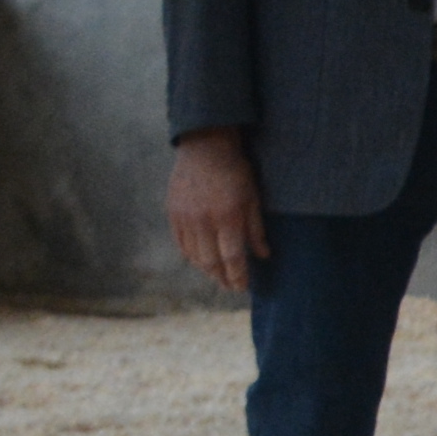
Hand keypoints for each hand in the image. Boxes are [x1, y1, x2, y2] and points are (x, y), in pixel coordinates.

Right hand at [168, 130, 269, 291]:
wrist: (205, 147)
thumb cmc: (235, 171)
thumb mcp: (253, 197)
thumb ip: (256, 229)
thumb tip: (263, 255)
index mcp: (227, 216)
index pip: (232, 257)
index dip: (237, 276)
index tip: (243, 287)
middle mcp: (203, 220)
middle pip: (210, 261)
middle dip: (222, 278)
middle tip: (231, 287)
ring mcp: (185, 218)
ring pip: (194, 255)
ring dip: (207, 270)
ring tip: (218, 277)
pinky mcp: (172, 213)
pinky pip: (181, 244)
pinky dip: (191, 256)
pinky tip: (201, 262)